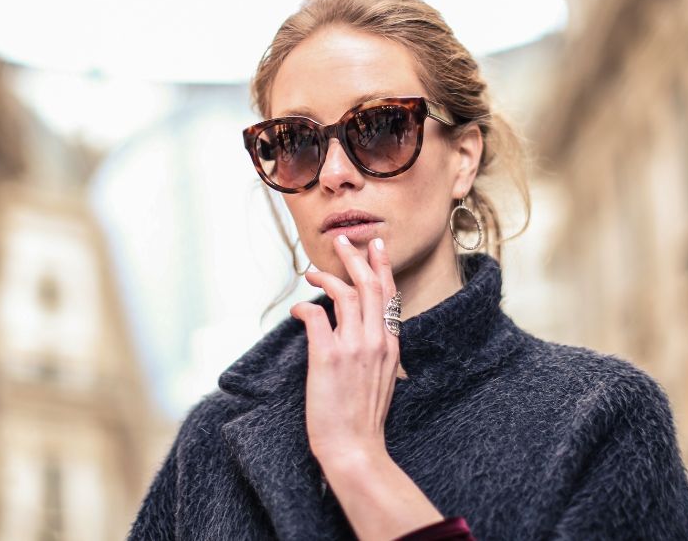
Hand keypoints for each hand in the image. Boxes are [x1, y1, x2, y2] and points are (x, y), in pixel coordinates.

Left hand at [290, 235, 399, 468]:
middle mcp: (376, 341)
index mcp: (391, 345)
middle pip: (369, 285)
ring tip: (312, 271)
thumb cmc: (365, 420)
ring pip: (345, 294)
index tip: (376, 246)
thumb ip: (378, 353)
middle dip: (355, 257)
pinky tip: (297, 310)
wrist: (356, 448)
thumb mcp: (385, 379)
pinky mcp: (328, 357)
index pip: (390, 296)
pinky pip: (316, 317)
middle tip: (342, 240)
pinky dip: (304, 307)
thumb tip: (365, 337)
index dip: (382, 267)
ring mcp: (353, 347)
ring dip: (327, 276)